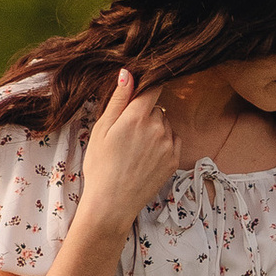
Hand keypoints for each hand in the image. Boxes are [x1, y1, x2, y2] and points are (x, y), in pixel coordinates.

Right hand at [77, 69, 182, 236]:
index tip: (142, 91)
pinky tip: (146, 157)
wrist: (112, 203)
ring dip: (155, 130)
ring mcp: (168, 144)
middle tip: (126, 134)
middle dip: (144, 114)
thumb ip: (118, 99)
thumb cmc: (100, 166)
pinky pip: (173, 140)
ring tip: (135, 149)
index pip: (152, 88)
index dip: (148, 86)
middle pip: (156, 108)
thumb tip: (128, 72)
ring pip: (165, 125)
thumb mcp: (101, 129)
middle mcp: (158, 127)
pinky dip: (163, 143)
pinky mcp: (174, 160)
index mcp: (137, 117)